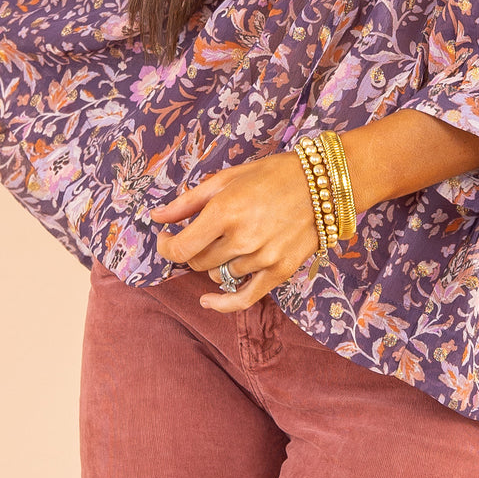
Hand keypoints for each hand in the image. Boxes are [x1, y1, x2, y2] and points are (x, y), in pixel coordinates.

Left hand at [152, 151, 318, 312]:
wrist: (323, 183)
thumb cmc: (271, 175)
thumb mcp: (226, 179)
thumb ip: (187, 202)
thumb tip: (156, 217)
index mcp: (224, 211)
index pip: (181, 247)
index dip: (166, 246)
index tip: (166, 238)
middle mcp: (242, 238)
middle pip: (198, 262)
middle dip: (193, 250)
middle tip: (202, 235)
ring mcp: (262, 258)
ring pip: (219, 275)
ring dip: (216, 263)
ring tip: (230, 241)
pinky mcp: (280, 271)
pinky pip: (244, 298)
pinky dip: (223, 303)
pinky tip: (208, 301)